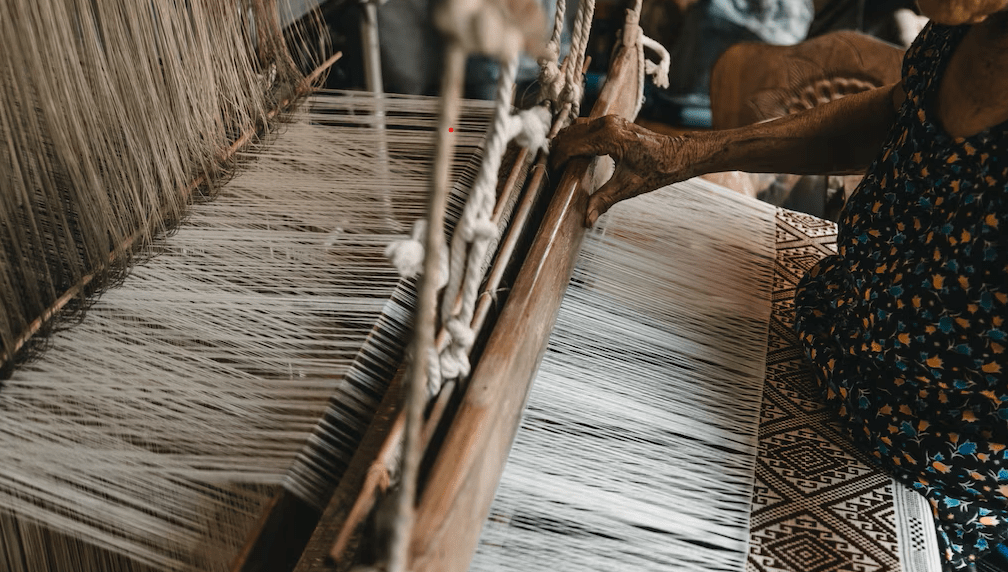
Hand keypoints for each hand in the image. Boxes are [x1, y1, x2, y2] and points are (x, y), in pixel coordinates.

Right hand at [551, 115, 690, 226]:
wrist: (676, 155)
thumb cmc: (656, 169)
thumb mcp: (627, 187)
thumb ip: (603, 201)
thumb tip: (587, 219)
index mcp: (609, 137)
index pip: (571, 145)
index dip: (558, 159)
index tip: (552, 172)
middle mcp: (607, 124)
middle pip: (570, 133)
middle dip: (558, 150)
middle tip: (552, 169)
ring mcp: (611, 120)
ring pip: (576, 127)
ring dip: (566, 141)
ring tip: (560, 161)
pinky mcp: (613, 122)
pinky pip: (586, 125)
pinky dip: (576, 137)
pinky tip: (575, 153)